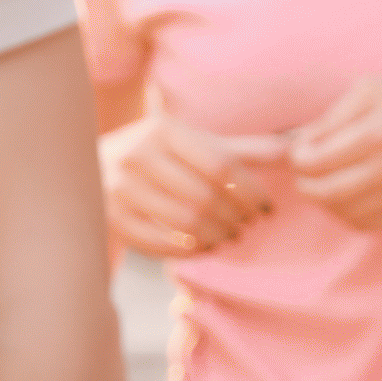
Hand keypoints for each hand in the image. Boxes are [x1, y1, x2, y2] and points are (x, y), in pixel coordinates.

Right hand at [97, 110, 282, 257]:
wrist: (86, 166)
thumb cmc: (159, 155)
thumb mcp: (194, 143)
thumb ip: (241, 149)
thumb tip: (295, 150)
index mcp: (162, 130)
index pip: (223, 166)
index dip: (252, 192)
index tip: (267, 208)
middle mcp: (135, 154)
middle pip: (206, 197)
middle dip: (237, 217)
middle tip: (248, 225)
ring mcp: (117, 187)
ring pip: (186, 223)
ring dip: (218, 236)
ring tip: (230, 236)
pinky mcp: (108, 217)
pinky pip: (161, 243)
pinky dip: (190, 250)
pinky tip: (203, 247)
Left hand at [278, 75, 381, 232]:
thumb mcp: (374, 90)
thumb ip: (329, 117)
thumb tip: (292, 144)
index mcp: (379, 132)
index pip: (310, 160)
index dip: (295, 157)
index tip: (303, 148)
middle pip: (320, 191)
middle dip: (304, 182)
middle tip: (308, 171)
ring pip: (339, 212)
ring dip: (324, 199)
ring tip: (329, 180)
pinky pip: (363, 223)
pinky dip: (347, 212)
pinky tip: (352, 194)